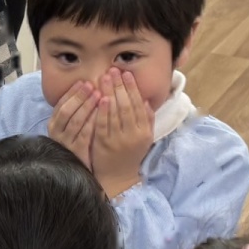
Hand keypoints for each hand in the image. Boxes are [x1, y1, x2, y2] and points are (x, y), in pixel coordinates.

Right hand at [47, 80, 99, 169]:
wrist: (78, 170)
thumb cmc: (76, 143)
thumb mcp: (70, 127)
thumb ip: (75, 111)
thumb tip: (86, 86)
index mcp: (53, 124)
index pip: (60, 104)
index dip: (72, 93)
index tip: (83, 82)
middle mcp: (56, 133)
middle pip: (67, 111)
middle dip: (79, 97)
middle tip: (92, 85)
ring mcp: (66, 143)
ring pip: (76, 121)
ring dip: (87, 106)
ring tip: (99, 95)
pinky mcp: (76, 152)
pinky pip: (85, 134)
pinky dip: (93, 122)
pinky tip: (102, 113)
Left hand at [91, 68, 155, 198]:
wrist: (118, 178)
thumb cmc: (130, 154)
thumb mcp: (144, 139)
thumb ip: (147, 120)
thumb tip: (146, 100)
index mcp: (144, 132)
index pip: (139, 106)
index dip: (133, 88)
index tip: (127, 74)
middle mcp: (133, 135)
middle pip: (127, 106)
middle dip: (120, 86)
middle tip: (114, 70)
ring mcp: (118, 140)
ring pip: (115, 113)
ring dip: (111, 93)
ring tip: (106, 77)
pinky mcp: (103, 144)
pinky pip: (103, 124)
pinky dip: (103, 110)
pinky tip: (101, 98)